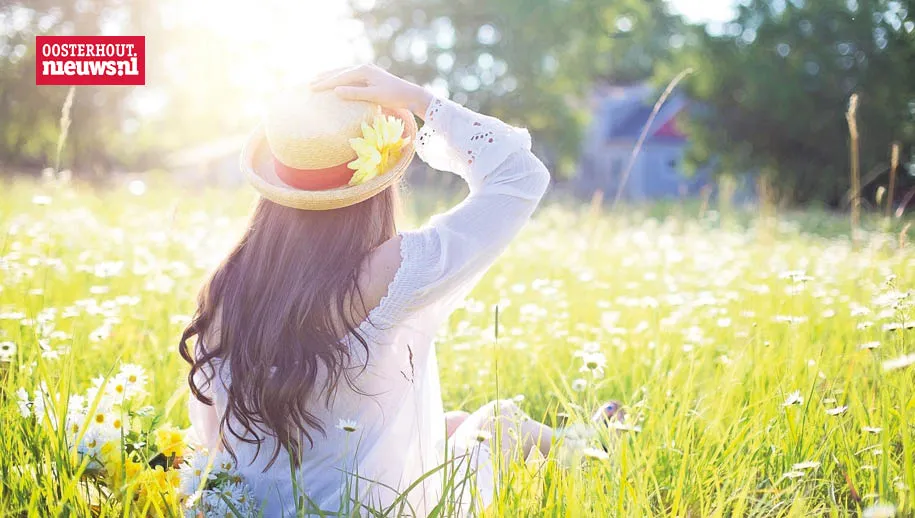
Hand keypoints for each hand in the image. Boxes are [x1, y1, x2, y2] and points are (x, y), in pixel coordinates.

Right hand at [309, 64, 433, 118]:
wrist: (411, 94)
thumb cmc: (394, 96)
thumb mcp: (374, 96)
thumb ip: (355, 93)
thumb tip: (336, 90)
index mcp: (363, 70)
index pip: (340, 77)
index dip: (325, 83)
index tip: (312, 88)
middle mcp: (364, 68)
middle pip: (339, 72)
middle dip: (324, 78)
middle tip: (309, 84)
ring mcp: (367, 71)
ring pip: (344, 73)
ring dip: (331, 77)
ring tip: (318, 80)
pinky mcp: (370, 76)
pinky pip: (350, 76)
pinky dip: (340, 79)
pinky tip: (336, 83)